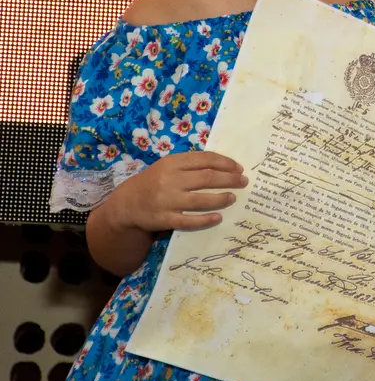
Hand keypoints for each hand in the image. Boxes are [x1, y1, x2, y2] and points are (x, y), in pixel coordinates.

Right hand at [110, 152, 246, 232]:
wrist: (126, 204)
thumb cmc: (153, 182)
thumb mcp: (167, 167)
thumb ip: (189, 164)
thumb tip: (223, 165)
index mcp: (171, 163)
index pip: (204, 159)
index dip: (225, 163)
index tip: (239, 168)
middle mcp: (169, 180)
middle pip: (206, 178)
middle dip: (229, 179)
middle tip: (243, 182)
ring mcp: (166, 201)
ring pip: (200, 200)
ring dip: (221, 199)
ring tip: (233, 198)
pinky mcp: (164, 219)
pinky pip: (189, 221)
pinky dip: (206, 220)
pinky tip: (219, 217)